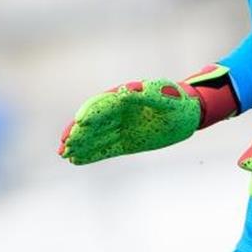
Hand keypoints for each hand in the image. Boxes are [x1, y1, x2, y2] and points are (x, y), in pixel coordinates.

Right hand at [58, 78, 202, 164]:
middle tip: (64, 143)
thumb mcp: (166, 97)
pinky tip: (76, 160)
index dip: (91, 113)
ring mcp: (120, 128)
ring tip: (63, 154)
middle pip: (94, 122)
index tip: (80, 122)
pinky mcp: (125, 143)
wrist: (188, 114)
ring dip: (79, 144)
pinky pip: (104, 149)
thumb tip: (122, 91)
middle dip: (78, 131)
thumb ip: (146, 95)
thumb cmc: (178, 101)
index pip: (103, 104)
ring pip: (95, 137)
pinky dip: (90, 154)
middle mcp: (118, 112)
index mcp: (126, 97)